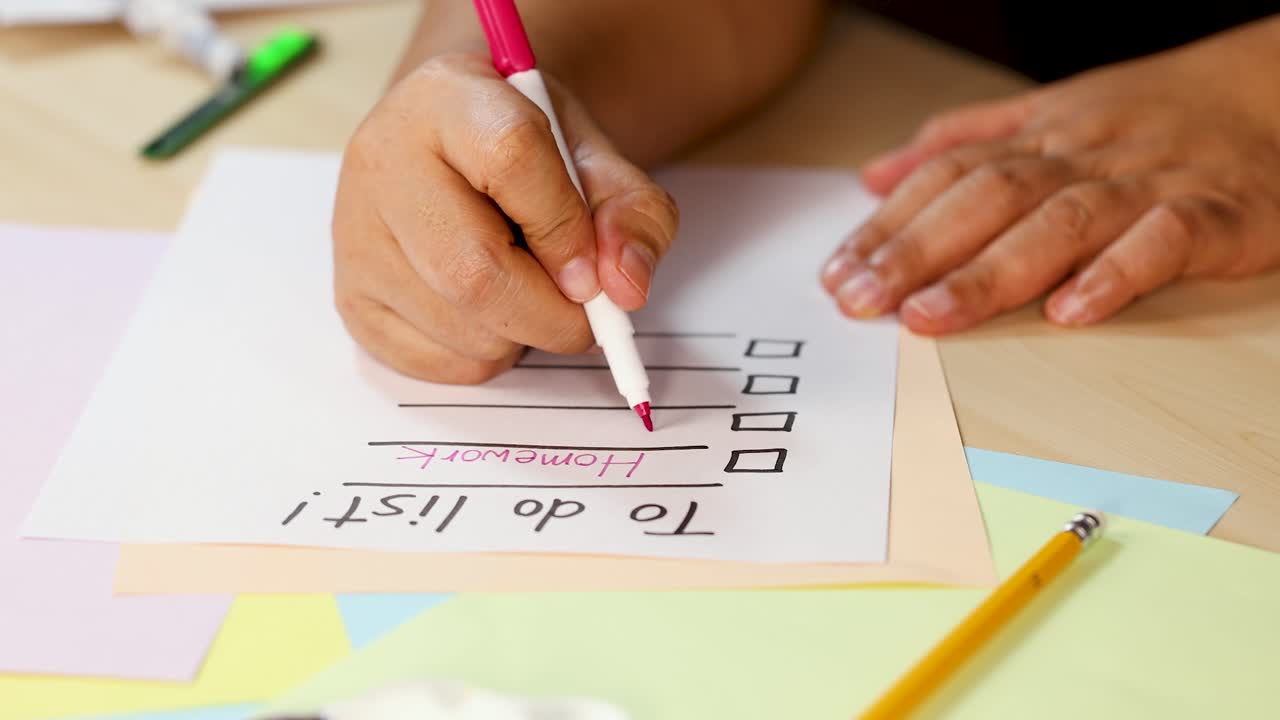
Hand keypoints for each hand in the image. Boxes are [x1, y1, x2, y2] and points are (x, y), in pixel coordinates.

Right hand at [334, 54, 677, 382]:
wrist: (455, 150)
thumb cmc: (524, 152)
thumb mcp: (592, 156)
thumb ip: (632, 212)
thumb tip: (626, 287)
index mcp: (445, 99)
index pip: (511, 160)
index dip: (567, 229)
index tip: (596, 269)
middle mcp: (382, 162)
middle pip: (474, 271)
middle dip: (552, 314)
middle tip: (584, 313)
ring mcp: (356, 236)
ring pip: (460, 327)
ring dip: (522, 336)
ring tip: (526, 292)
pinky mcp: (352, 298)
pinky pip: (436, 362)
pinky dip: (486, 357)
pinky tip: (489, 313)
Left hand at [821, 20, 1279, 332]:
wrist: (1276, 88)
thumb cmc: (1149, 115)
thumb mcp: (1048, 114)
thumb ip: (959, 144)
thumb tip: (874, 175)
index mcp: (1042, 136)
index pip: (948, 176)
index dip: (888, 224)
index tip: (836, 272)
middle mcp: (1085, 156)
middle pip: (988, 198)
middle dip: (916, 251)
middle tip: (860, 300)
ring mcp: (1150, 183)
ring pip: (1061, 223)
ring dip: (991, 272)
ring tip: (931, 316)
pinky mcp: (1218, 214)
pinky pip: (1165, 241)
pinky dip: (1117, 273)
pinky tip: (1071, 312)